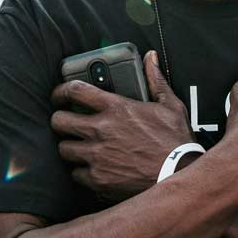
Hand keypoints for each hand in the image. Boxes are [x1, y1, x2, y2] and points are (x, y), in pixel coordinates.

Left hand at [49, 51, 193, 201]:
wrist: (178, 175)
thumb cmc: (175, 141)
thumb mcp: (170, 106)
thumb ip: (156, 80)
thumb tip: (151, 58)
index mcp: (116, 108)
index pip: (75, 90)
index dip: (61, 91)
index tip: (59, 96)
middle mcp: (101, 130)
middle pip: (59, 121)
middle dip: (60, 120)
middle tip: (66, 123)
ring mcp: (97, 155)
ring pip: (64, 149)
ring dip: (70, 147)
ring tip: (79, 147)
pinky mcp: (98, 179)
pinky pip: (75, 174)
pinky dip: (82, 172)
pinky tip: (92, 168)